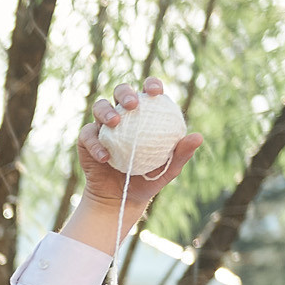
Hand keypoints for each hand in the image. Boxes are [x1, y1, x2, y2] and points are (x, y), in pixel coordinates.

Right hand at [75, 78, 204, 221]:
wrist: (121, 199)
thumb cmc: (147, 180)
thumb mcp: (168, 169)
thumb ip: (181, 153)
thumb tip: (198, 137)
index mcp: (143, 115)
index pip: (147, 92)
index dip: (150, 84)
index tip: (156, 92)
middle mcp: (122, 115)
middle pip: (120, 92)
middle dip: (125, 92)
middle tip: (132, 104)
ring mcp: (102, 126)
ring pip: (99, 106)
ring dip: (105, 110)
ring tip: (114, 122)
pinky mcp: (86, 140)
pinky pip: (87, 135)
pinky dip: (95, 144)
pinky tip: (105, 157)